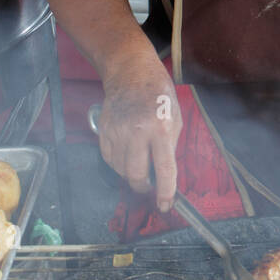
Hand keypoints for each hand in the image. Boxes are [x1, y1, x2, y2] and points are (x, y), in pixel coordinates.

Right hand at [97, 61, 182, 211]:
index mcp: (160, 128)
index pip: (164, 169)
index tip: (166, 205)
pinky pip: (109, 158)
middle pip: (135, 174)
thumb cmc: (159, 95)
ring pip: (120, 169)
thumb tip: (163, 175)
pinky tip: (127, 153)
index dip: (165, 192)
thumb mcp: (175, 119)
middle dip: (143, 187)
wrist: (131, 73)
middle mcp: (137, 131)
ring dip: (130, 173)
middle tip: (149, 186)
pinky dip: (118, 163)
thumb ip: (169, 147)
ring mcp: (117, 130)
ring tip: (139, 161)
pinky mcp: (104, 130)